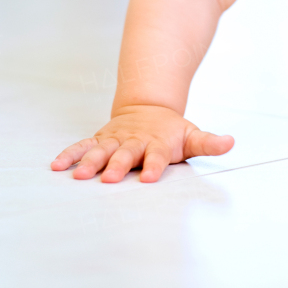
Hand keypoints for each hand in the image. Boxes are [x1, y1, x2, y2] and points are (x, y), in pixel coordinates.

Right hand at [51, 104, 233, 182]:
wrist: (148, 109)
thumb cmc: (171, 131)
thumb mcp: (192, 136)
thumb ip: (208, 142)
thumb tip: (230, 142)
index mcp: (157, 143)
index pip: (157, 155)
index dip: (155, 166)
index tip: (151, 178)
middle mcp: (134, 142)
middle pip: (126, 154)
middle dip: (117, 166)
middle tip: (108, 179)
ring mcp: (115, 140)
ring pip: (100, 151)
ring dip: (89, 162)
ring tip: (78, 176)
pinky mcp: (100, 140)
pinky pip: (82, 147)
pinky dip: (70, 155)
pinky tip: (56, 166)